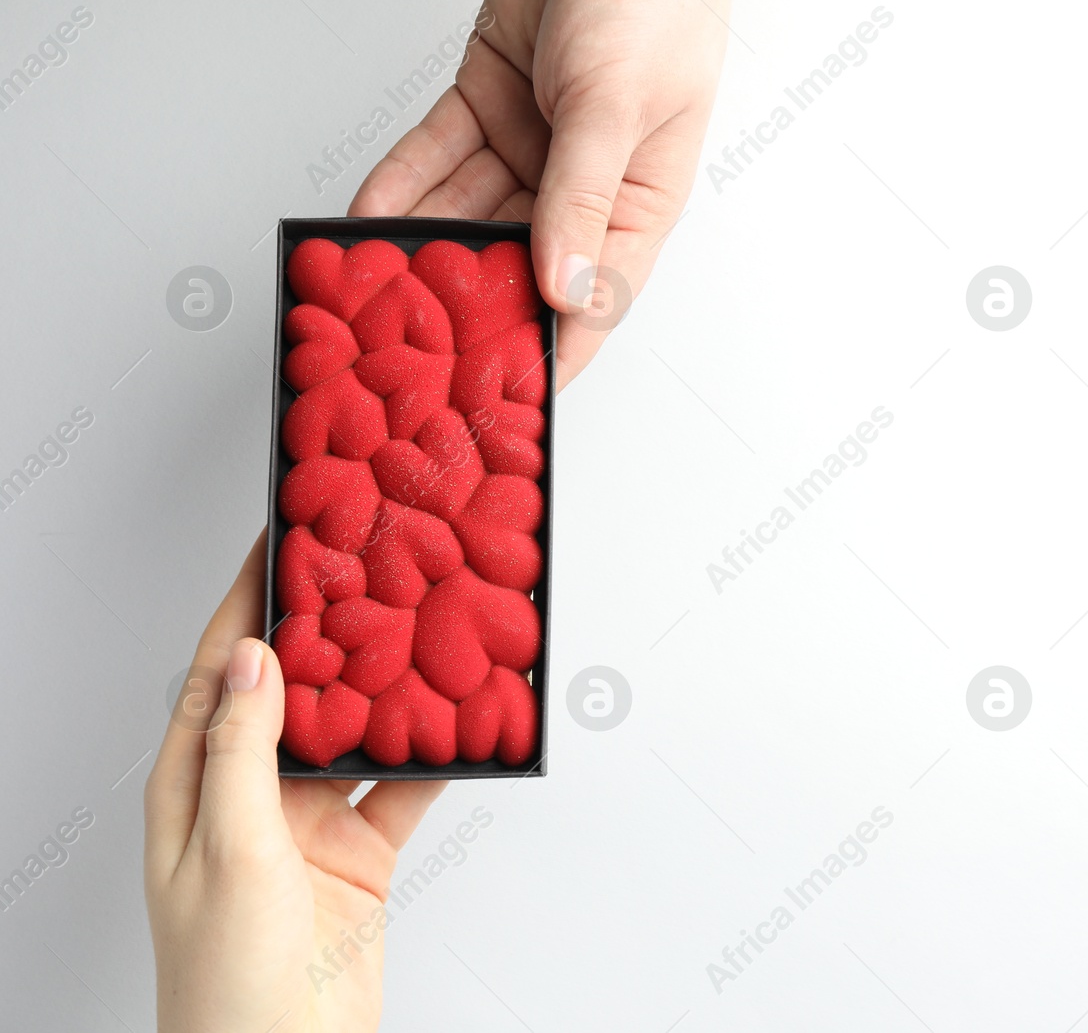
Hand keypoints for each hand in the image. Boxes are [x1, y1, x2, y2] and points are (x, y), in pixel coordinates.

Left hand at [144, 531, 445, 1032]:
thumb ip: (244, 752)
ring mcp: (310, 822)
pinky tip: (461, 722)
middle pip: (296, 690)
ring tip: (422, 629)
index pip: (219, 671)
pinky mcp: (362, 852)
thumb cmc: (227, 977)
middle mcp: (253, 792)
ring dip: (388, 687)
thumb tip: (253, 659)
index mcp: (196, 784)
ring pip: (356, 732)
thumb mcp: (230, 850)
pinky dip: (436, 754)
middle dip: (330, 632)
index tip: (281, 541)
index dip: (247, 603)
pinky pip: (404, 786)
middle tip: (369, 570)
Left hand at [349, 0, 737, 389]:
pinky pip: (435, 158)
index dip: (546, 352)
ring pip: (465, 215)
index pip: (591, 299)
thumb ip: (582, 196)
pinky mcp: (486, 103)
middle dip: (463, 306)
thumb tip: (565, 290)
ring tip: (372, 293)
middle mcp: (582, 184)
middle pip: (516, 265)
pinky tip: (368, 222)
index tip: (503, 403)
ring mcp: (532, 145)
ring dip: (420, 249)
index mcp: (639, 201)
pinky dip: (402, 187)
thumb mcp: (617, 105)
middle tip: (412, 355)